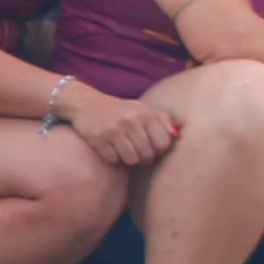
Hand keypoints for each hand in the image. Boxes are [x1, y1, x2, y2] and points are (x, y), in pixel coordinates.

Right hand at [53, 84, 178, 168]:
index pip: (163, 142)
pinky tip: (112, 150)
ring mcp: (114, 130)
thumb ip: (161, 120)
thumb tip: (177, 135)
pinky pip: (113, 159)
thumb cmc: (119, 109)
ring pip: (131, 159)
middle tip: (140, 155)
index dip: (160, 151)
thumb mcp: (142, 108)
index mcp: (145, 113)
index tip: (154, 150)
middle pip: (147, 154)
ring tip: (126, 152)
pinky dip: (113, 158)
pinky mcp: (98, 139)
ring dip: (129, 159)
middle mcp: (131, 121)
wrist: (86, 104)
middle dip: (145, 158)